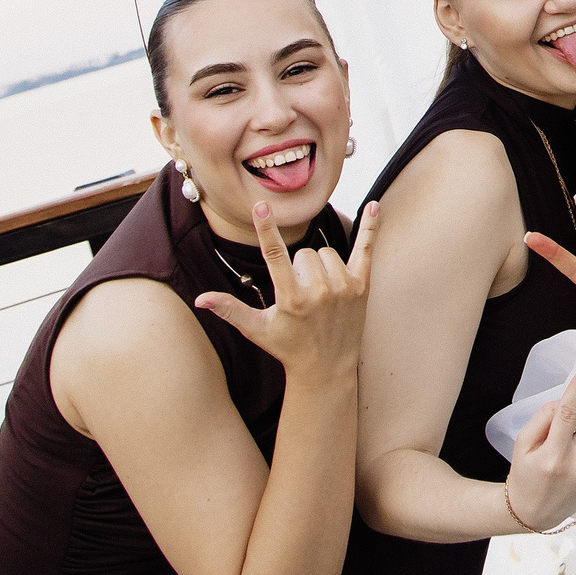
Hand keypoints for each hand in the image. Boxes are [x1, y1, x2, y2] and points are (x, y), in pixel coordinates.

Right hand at [196, 199, 377, 383]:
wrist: (326, 369)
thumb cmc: (288, 347)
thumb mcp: (257, 330)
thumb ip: (230, 310)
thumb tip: (200, 299)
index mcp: (291, 299)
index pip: (275, 255)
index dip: (267, 230)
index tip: (262, 206)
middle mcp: (319, 291)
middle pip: (304, 254)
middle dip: (298, 269)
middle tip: (301, 296)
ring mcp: (343, 288)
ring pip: (326, 253)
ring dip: (320, 266)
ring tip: (318, 293)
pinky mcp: (361, 286)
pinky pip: (366, 248)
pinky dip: (370, 227)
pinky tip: (375, 205)